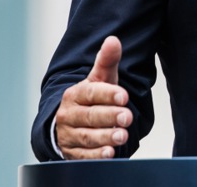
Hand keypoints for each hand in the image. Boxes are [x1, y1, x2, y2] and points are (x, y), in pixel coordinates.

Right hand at [55, 36, 133, 158]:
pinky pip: (83, 155)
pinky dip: (96, 155)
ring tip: (122, 135)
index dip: (108, 95)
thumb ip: (107, 61)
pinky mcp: (71, 152)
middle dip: (110, 116)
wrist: (68, 123)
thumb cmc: (91, 98)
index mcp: (75, 94)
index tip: (124, 96)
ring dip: (105, 137)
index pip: (91, 93)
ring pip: (87, 136)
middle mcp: (69, 114)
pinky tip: (109, 153)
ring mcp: (69, 134)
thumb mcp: (99, 79)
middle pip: (90, 116)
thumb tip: (113, 40)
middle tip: (128, 117)